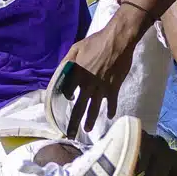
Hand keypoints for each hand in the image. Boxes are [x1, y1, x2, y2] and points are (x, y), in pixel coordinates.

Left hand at [50, 23, 135, 138]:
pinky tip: (110, 116)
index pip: (68, 92)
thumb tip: (59, 72)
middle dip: (74, 121)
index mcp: (77, 74)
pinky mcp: (113, 88)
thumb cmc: (96, 42)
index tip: (69, 100)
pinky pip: (112, 102)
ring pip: (94, 108)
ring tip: (87, 130)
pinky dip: (111, 110)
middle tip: (70, 134)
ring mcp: (101, 88)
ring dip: (90, 120)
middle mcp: (87, 84)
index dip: (67, 97)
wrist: (117, 41)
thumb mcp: (76, 47)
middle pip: (79, 106)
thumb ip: (67, 60)